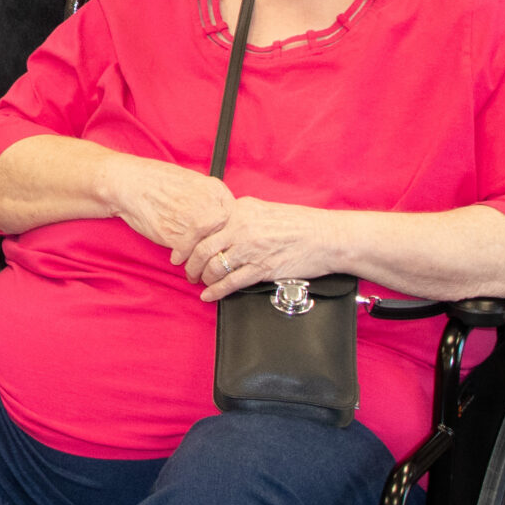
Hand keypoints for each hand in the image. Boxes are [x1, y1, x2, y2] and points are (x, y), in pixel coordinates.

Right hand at [108, 160, 235, 263]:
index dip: (227, 236)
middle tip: (213, 264)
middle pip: (224, 237)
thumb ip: (210, 199)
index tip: (221, 246)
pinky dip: (182, 258)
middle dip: (217, 254)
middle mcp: (209, 205)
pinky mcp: (177, 234)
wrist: (130, 184)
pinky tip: (176, 258)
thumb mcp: (192, 182)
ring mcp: (194, 220)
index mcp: (216, 190)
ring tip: (195, 269)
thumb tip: (223, 218)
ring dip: (201, 262)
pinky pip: (188, 253)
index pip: (234, 220)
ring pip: (207, 249)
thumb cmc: (157, 181)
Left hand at [184, 196, 344, 300]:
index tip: (178, 253)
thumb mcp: (263, 210)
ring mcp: (252, 249)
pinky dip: (217, 291)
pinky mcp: (263, 268)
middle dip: (191, 264)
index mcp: (241, 210)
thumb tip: (220, 225)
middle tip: (187, 272)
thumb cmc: (299, 224)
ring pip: (215, 266)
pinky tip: (210, 295)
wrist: (326, 237)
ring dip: (204, 278)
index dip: (185, 242)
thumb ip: (240, 217)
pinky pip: (232, 282)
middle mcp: (242, 227)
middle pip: (204, 248)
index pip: (202, 225)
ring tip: (201, 283)